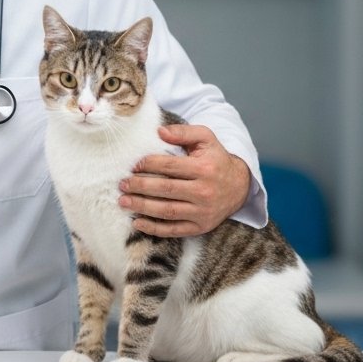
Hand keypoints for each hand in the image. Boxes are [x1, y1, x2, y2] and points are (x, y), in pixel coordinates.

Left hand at [118, 124, 250, 237]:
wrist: (239, 186)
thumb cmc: (215, 159)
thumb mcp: (205, 138)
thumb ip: (183, 132)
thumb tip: (159, 131)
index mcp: (204, 168)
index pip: (170, 167)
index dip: (148, 165)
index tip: (133, 166)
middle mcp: (204, 192)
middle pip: (166, 190)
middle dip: (140, 187)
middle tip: (122, 184)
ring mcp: (203, 212)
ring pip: (167, 211)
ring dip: (142, 207)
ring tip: (124, 201)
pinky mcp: (201, 227)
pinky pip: (174, 230)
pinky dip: (154, 229)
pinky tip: (137, 223)